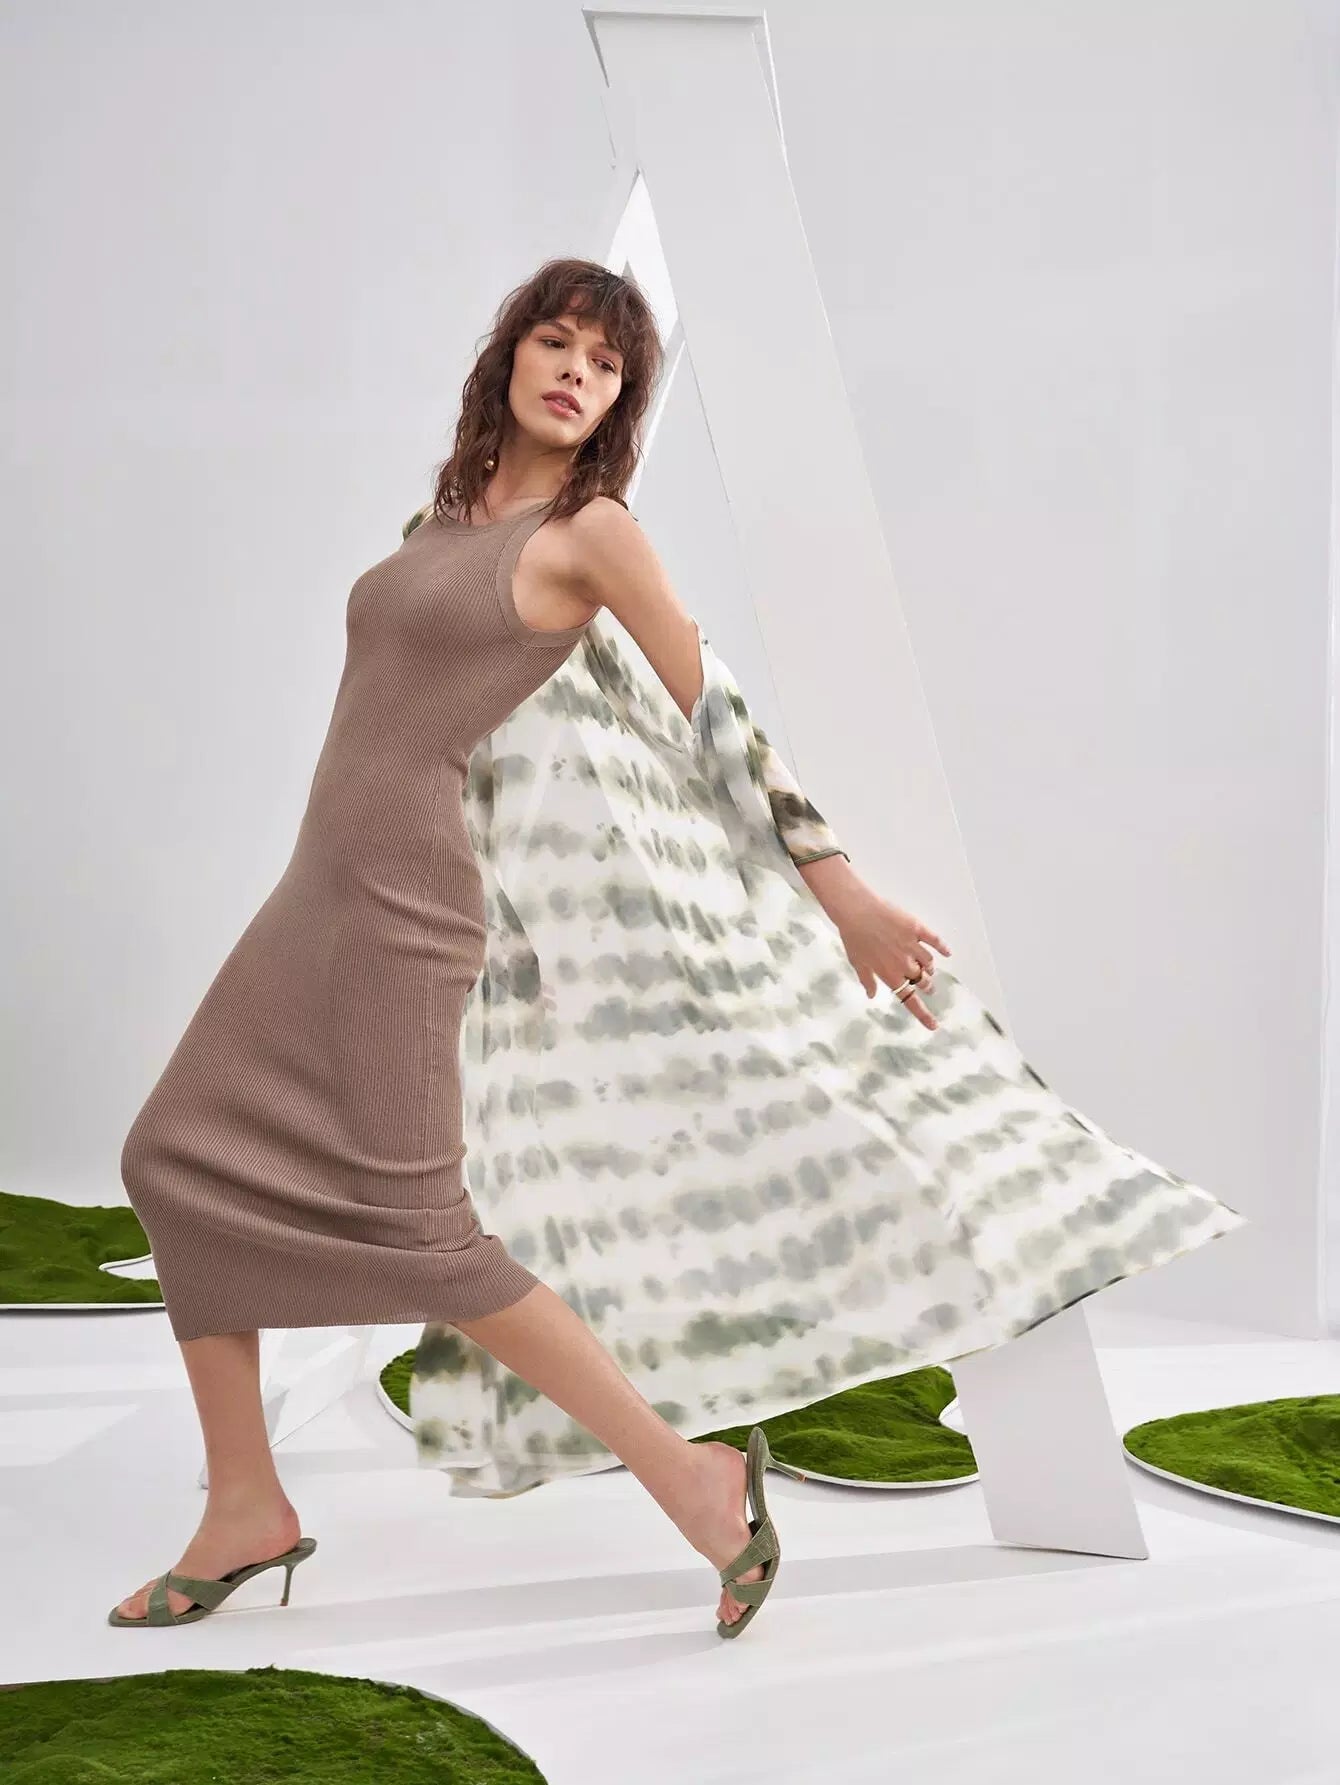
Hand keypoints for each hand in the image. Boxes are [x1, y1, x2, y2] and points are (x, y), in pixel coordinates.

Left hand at [833, 887, 950, 1030]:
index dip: (924, 1014)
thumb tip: (871, 996)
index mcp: (890, 976)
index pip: (910, 1000)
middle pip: (923, 981)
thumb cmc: (853, 938)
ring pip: (929, 963)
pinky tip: (947, 952)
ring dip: (929, 968)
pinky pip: (935, 942)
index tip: (934, 1026)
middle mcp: (905, 964)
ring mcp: (913, 946)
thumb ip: (867, 981)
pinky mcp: (917, 929)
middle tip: (927, 985)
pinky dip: (942, 948)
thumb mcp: (857, 963)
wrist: (857, 911)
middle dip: (926, 986)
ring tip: (927, 967)